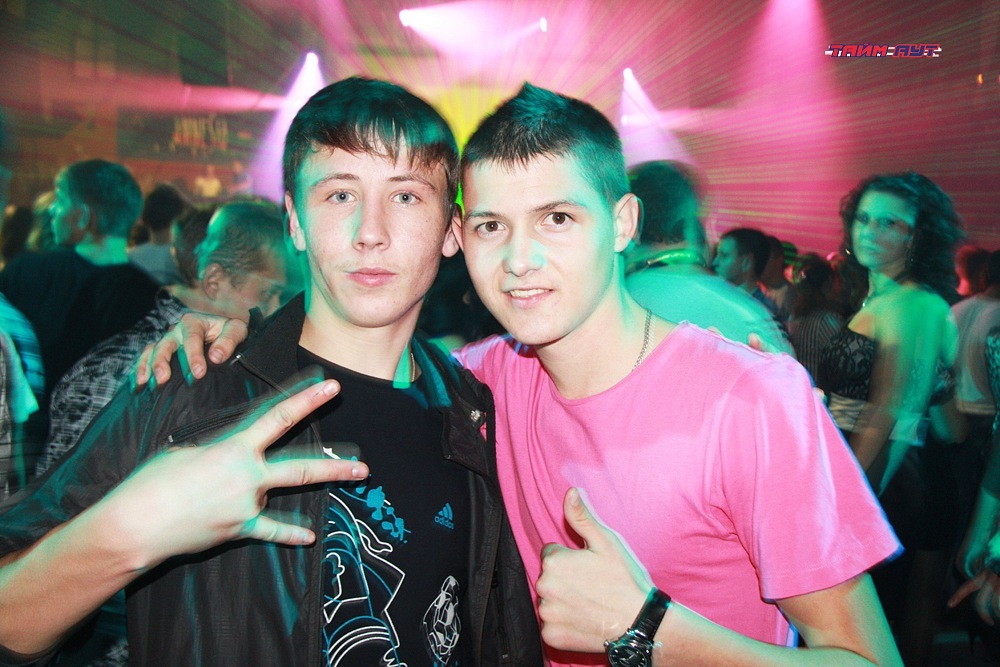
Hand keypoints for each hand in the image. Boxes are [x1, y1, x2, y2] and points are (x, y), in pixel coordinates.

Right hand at [101, 378, 368, 567]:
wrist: (135, 524)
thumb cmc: (153, 481)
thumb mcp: (187, 450)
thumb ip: (220, 449)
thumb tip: (235, 452)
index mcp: (234, 448)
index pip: (278, 417)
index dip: (306, 399)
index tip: (330, 386)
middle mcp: (247, 475)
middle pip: (300, 466)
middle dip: (335, 464)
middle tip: (364, 464)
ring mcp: (246, 503)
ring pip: (290, 492)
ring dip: (325, 484)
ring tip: (354, 479)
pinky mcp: (238, 528)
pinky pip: (270, 530)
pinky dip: (289, 533)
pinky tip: (310, 537)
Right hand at [134, 312, 247, 387]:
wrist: (223, 332)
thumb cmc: (229, 332)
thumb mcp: (236, 330)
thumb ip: (229, 340)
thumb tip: (216, 357)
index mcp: (194, 322)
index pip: (191, 338)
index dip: (193, 356)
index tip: (198, 373)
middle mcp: (177, 330)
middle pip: (165, 344)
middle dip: (162, 362)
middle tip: (163, 379)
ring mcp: (167, 341)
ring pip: (152, 351)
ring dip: (147, 367)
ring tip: (145, 383)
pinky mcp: (161, 352)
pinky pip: (145, 358)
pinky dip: (140, 370)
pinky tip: (137, 384)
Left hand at [535, 487, 652, 651]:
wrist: (638, 623)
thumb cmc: (624, 581)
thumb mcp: (606, 542)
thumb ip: (582, 516)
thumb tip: (570, 491)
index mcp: (554, 563)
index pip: (551, 554)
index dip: (571, 558)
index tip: (589, 568)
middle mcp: (544, 588)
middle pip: (548, 577)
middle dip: (564, 579)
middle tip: (591, 586)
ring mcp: (546, 614)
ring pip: (549, 600)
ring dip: (562, 600)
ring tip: (589, 603)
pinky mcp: (551, 636)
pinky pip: (550, 624)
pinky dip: (563, 623)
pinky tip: (583, 619)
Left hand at [948, 570, 999, 625]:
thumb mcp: (994, 571)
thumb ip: (988, 580)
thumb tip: (991, 598)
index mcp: (983, 575)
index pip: (967, 586)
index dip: (958, 596)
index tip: (949, 604)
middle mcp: (989, 580)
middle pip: (980, 602)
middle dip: (983, 614)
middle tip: (989, 622)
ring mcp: (998, 584)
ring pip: (995, 606)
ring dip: (998, 614)